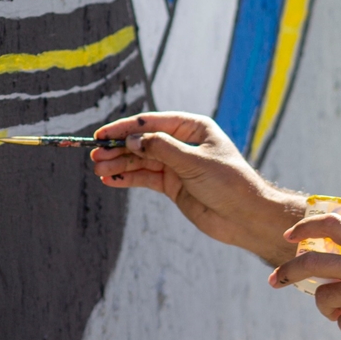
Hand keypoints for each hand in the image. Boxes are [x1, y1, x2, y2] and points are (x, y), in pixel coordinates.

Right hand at [91, 112, 302, 263]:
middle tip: (95, 156)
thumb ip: (162, 149)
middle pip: (143, 141)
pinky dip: (128, 178)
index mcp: (194, 128)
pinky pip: (146, 178)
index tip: (102, 134)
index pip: (153, 123)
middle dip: (119, 148)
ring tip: (98, 169)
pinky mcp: (173, 185)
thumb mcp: (195, 162)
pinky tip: (111, 179)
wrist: (245, 217)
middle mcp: (183, 143)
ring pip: (141, 160)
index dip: (126, 128)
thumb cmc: (229, 183)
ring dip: (120, 163)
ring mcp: (177, 165)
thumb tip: (132, 139)